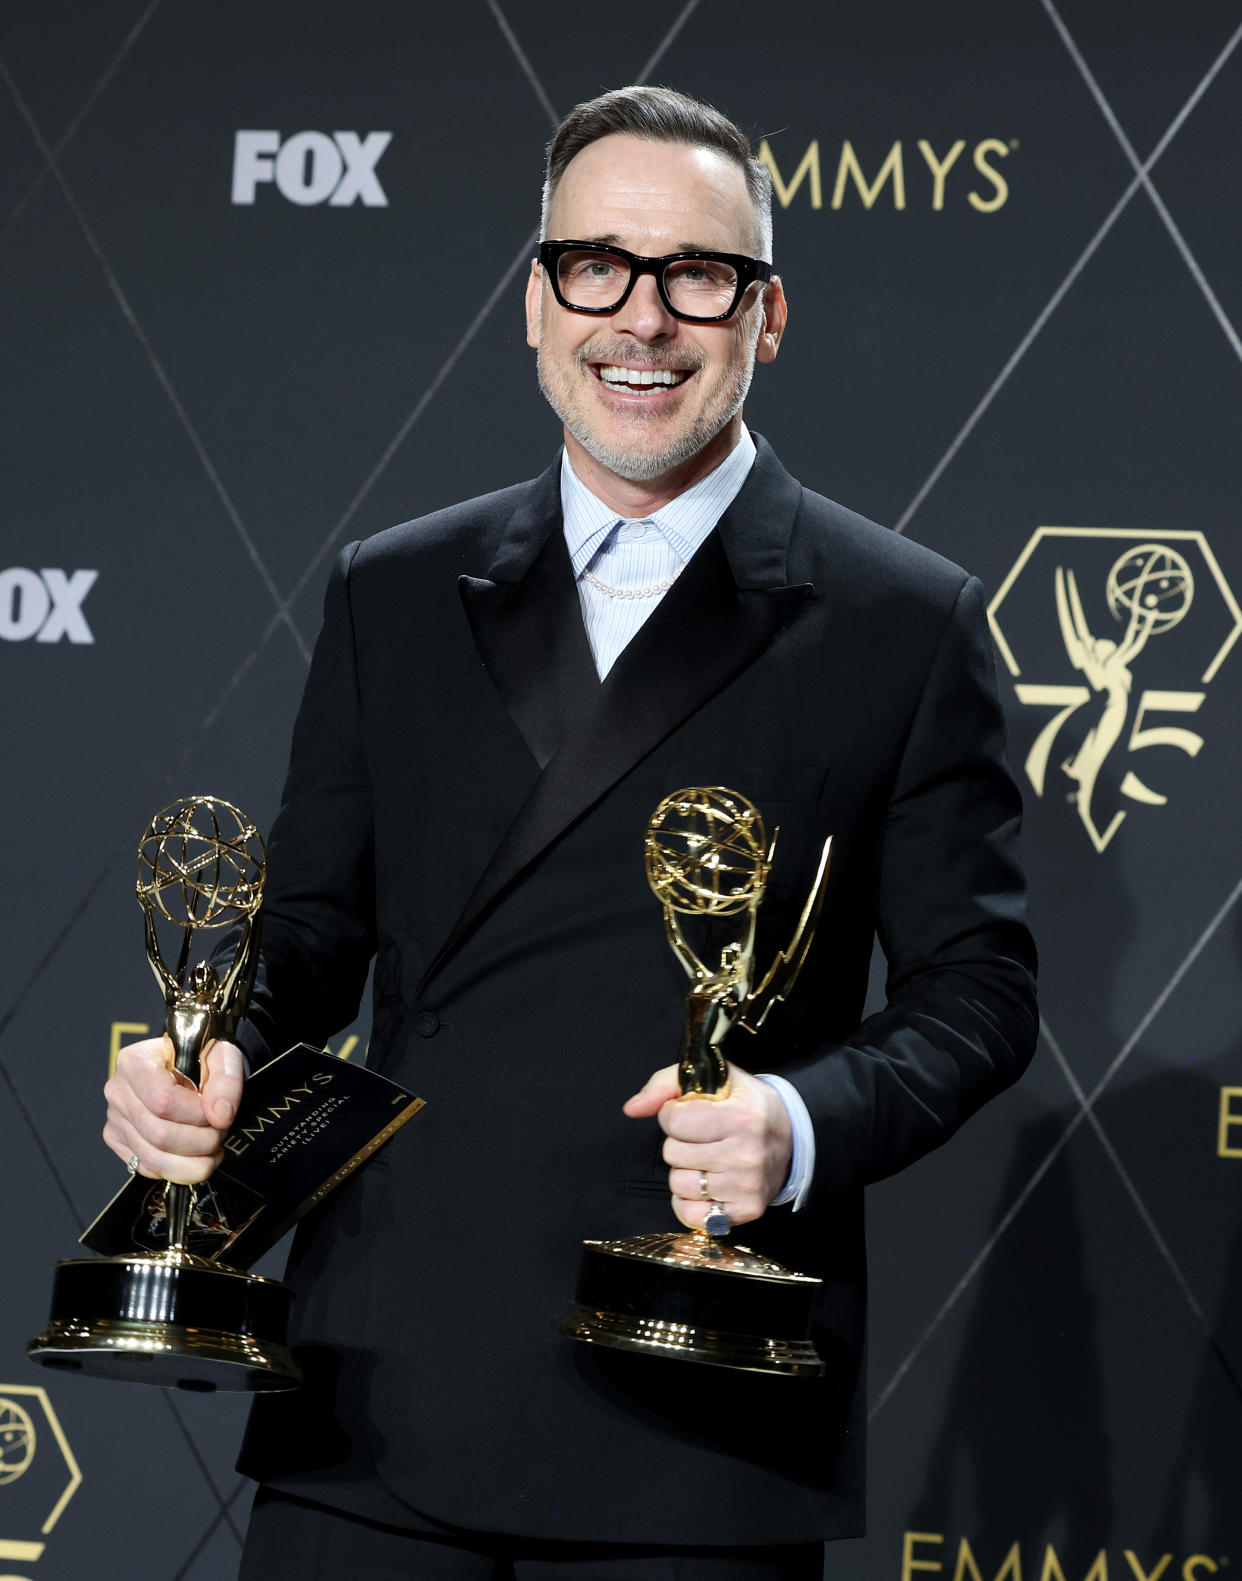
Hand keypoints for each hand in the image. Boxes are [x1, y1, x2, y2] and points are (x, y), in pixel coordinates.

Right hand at [103, 1036, 243, 1184]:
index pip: (163, 1101)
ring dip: (194, 1162)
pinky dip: (179, 1170)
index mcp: (136, 1062)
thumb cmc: (202, 1055)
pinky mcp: (118, 1140)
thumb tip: (220, 1116)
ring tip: (213, 1147)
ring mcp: (115, 1118)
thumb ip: (226, 1080)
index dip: (197, 1115)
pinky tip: (196, 1156)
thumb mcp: (223, 1054)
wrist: (189, 1060)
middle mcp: (118, 1091)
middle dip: (202, 1141)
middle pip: (159, 1135)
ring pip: (153, 1158)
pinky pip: (147, 1168)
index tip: (219, 1114)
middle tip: (220, 1131)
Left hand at [623, 1062, 792, 1230]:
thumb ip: (666, 1085)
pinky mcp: (746, 1210)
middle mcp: (746, 1153)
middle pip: (673, 1153)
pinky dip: (688, 1201)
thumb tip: (632, 1108)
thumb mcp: (713, 1079)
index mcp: (740, 1116)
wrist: (791, 1136)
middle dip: (679, 1142)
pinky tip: (705, 1184)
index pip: (674, 1120)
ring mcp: (746, 1185)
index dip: (672, 1114)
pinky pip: (690, 1214)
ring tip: (706, 1159)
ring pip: (678, 1183)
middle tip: (701, 1137)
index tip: (687, 1112)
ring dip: (684, 1171)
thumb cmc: (744, 1104)